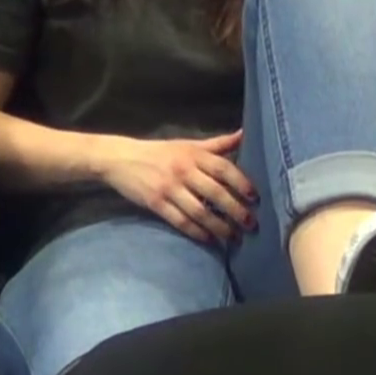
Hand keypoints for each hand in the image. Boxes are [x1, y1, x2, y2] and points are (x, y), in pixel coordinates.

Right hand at [98, 132, 257, 243]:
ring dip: (220, 227)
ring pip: (200, 211)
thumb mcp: (187, 144)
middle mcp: (183, 170)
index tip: (255, 198)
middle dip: (236, 210)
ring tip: (233, 237)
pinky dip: (197, 232)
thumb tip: (244, 134)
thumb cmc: (158, 152)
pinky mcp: (156, 204)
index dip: (241, 183)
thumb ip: (217, 144)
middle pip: (216, 192)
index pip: (224, 168)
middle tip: (251, 224)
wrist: (120, 158)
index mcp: (193, 154)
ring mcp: (169, 188)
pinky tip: (209, 239)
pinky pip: (181, 221)